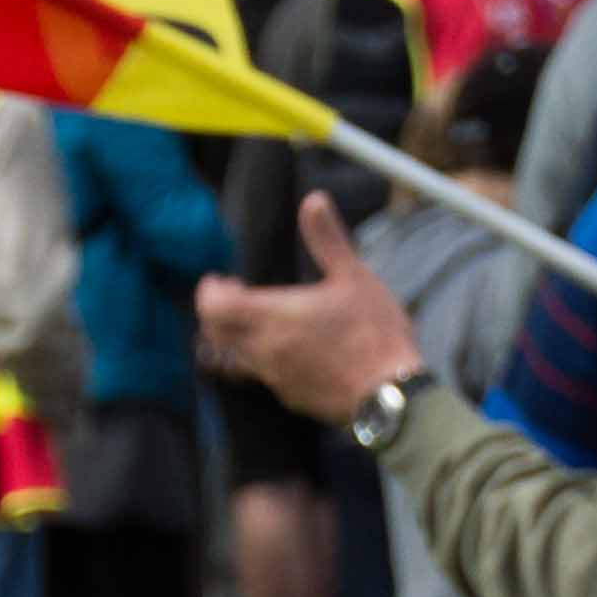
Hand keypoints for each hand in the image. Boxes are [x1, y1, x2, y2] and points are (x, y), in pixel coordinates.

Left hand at [194, 196, 425, 419]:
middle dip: (217, 312)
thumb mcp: (353, 277)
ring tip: (259, 319)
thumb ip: (327, 239)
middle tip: (235, 294)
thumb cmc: (373, 333)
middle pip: (215, 333)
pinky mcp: (289, 396)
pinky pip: (260, 376)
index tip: (219, 280)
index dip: (208, 293)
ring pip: (235, 356)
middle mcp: (265, 349)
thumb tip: (313, 200)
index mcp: (274, 316)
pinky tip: (285, 347)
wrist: (389, 395)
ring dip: (236, 335)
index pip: (212, 308)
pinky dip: (259, 358)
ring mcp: (274, 377)